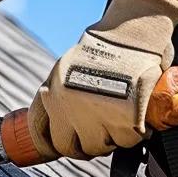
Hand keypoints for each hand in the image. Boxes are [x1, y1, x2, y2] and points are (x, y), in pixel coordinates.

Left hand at [27, 0, 177, 159]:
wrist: (133, 29)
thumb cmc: (107, 44)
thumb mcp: (68, 66)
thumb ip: (60, 94)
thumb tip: (56, 122)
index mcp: (53, 90)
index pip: (42, 135)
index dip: (51, 143)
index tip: (61, 143)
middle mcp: (70, 105)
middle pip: (71, 147)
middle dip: (85, 141)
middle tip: (99, 127)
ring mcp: (97, 113)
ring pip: (101, 147)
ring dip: (111, 136)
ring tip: (120, 113)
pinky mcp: (125, 117)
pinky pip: (127, 140)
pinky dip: (134, 131)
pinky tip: (135, 112)